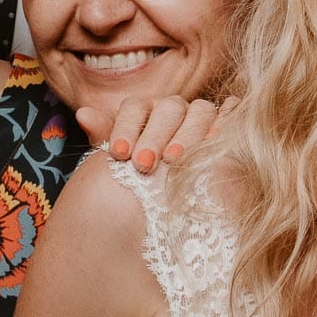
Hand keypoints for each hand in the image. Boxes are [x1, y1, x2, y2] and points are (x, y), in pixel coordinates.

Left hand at [76, 94, 236, 172]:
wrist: (178, 210)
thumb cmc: (147, 185)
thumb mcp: (122, 164)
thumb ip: (105, 137)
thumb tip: (83, 113)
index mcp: (148, 113)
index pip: (136, 107)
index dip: (126, 127)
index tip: (118, 154)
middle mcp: (177, 111)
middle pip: (169, 107)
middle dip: (154, 135)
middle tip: (143, 164)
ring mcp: (206, 117)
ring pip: (201, 110)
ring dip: (187, 133)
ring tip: (174, 161)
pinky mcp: (232, 126)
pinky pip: (233, 114)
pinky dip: (226, 122)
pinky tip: (214, 142)